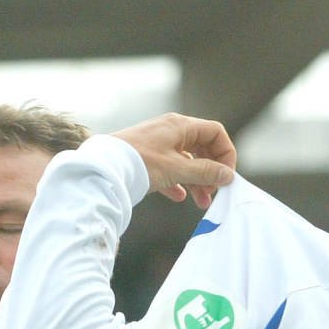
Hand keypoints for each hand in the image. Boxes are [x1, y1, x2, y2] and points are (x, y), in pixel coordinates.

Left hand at [108, 113, 236, 209]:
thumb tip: (228, 175)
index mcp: (180, 126)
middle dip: (211, 171)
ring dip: (196, 181)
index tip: (226, 175)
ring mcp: (158, 145)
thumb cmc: (138, 162)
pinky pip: (169, 169)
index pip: (215, 132)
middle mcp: (170, 131)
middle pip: (202, 148)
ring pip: (186, 161)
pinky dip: (178, 182)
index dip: (225, 153)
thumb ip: (204, 172)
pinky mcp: (147, 158)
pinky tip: (179, 197)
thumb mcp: (176, 169)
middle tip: (213, 192)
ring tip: (201, 202)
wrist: (101, 168)